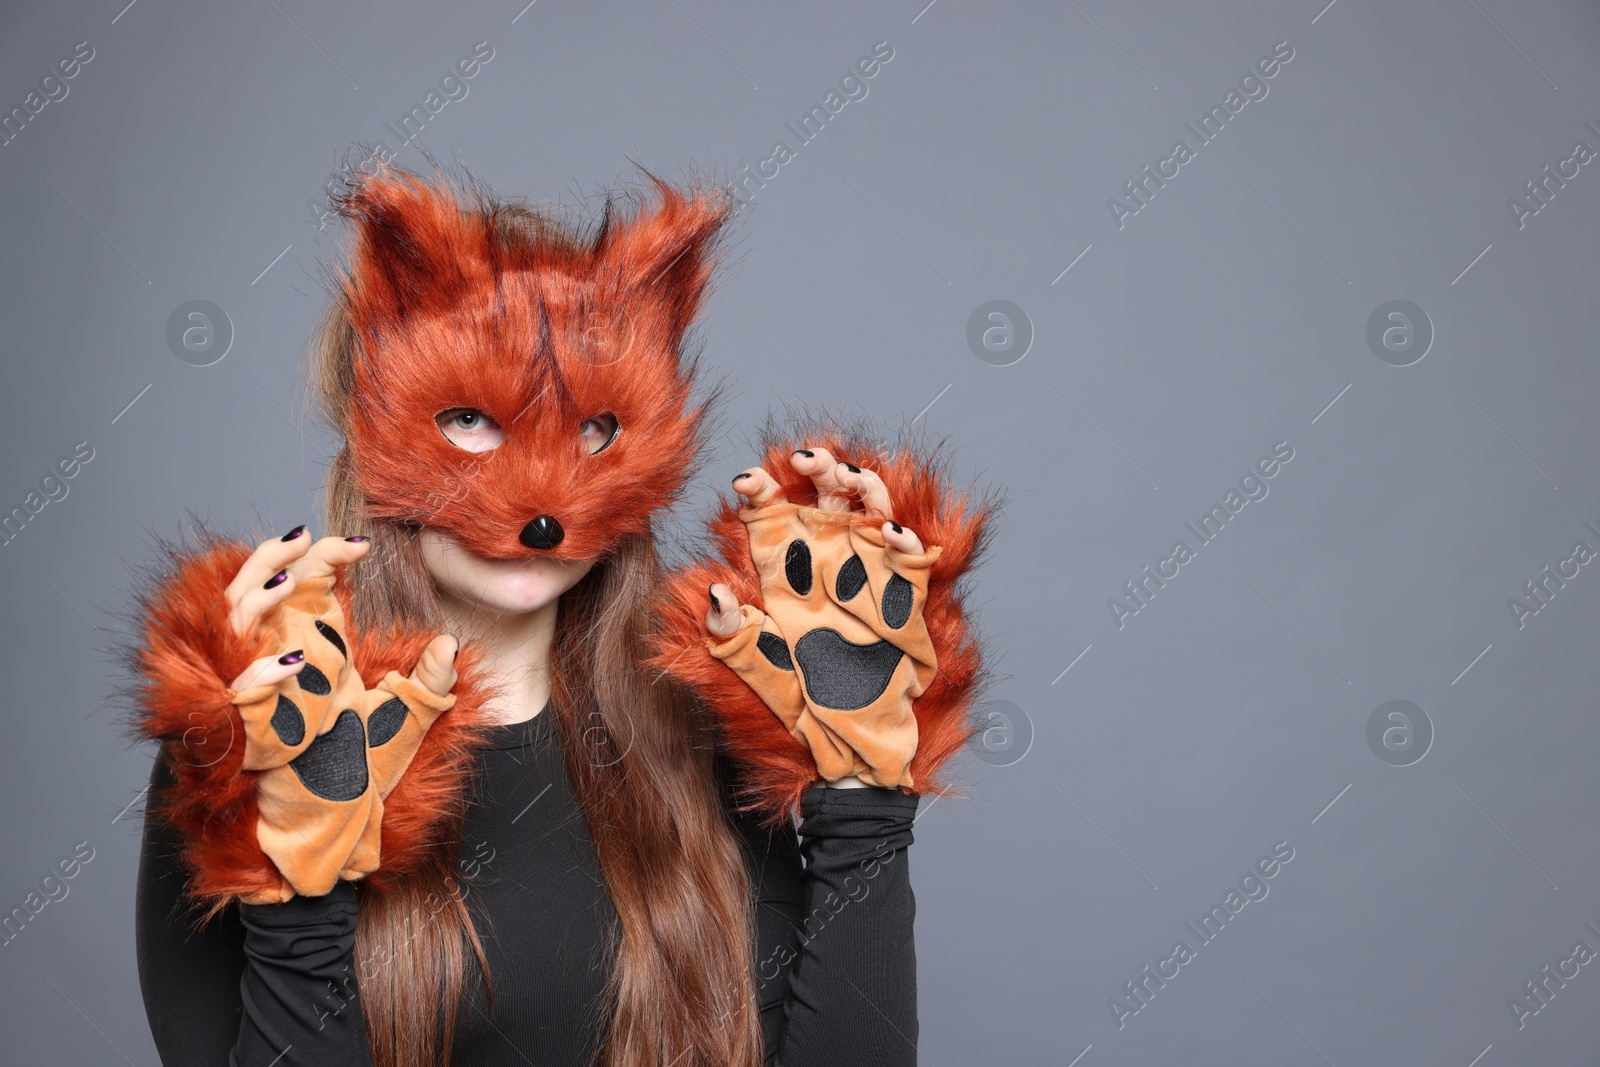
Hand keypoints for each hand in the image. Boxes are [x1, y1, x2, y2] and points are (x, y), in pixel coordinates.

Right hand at [219, 526, 459, 901]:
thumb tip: (451, 645)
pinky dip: (259, 674)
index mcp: (317, 656)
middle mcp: (284, 666)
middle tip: (301, 536)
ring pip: (232, 626)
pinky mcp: (253, 733)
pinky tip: (291, 664)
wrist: (334, 835)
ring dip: (253, 597)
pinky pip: (239, 694)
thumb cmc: (358, 779)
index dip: (324, 556)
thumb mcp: (403, 724)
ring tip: (288, 580)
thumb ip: (430, 686)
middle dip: (270, 556)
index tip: (360, 546)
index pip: (306, 587)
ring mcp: (264, 696)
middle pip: (255, 590)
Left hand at [704, 447, 940, 789]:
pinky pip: (910, 564)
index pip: (774, 518)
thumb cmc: (799, 712)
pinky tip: (892, 532)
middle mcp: (828, 571)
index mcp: (788, 578)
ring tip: (846, 475)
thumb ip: (731, 634)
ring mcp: (867, 583)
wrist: (847, 754)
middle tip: (805, 459)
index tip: (745, 482)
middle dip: (820, 469)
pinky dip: (905, 543)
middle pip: (829, 500)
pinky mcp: (902, 606)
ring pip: (872, 513)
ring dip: (862, 487)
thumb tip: (713, 593)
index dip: (760, 490)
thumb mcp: (755, 671)